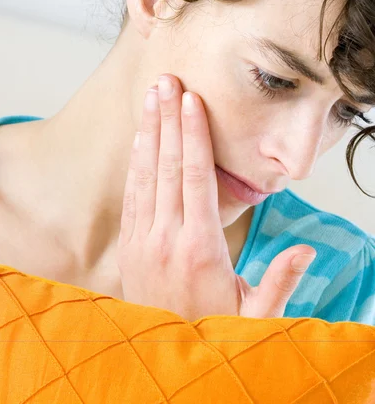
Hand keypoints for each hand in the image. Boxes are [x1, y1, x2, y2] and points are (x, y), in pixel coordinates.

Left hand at [117, 74, 316, 321]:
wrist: (165, 355)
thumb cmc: (214, 330)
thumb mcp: (255, 314)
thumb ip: (280, 281)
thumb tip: (308, 250)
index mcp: (200, 247)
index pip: (195, 178)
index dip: (194, 136)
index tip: (191, 101)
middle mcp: (167, 237)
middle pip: (168, 166)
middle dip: (169, 120)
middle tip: (168, 81)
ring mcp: (143, 239)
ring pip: (146, 174)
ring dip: (149, 131)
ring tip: (153, 96)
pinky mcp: (130, 244)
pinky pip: (132, 194)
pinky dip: (136, 162)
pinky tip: (141, 137)